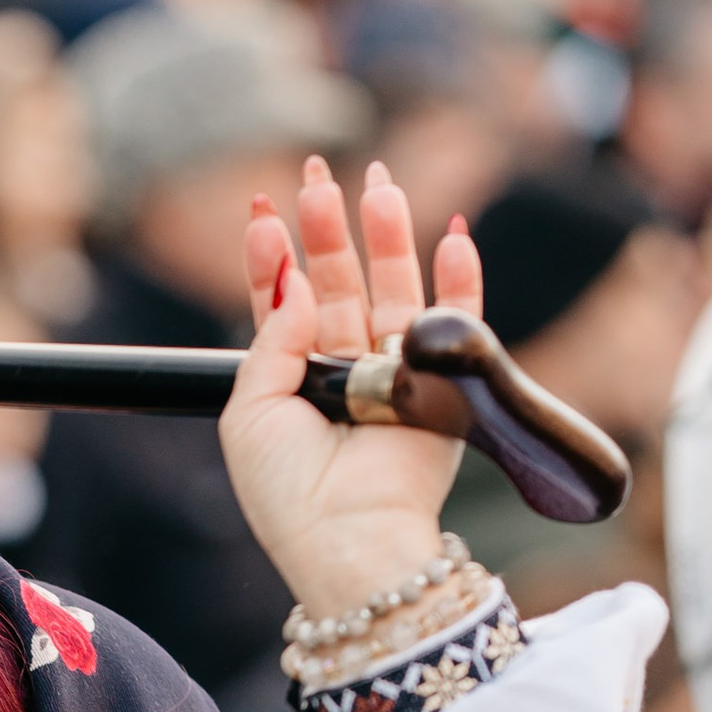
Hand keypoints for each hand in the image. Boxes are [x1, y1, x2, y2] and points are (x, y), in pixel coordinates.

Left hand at [220, 155, 484, 620]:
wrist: (350, 538)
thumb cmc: (288, 492)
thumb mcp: (249, 411)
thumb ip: (269, 339)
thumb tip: (295, 277)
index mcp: (295, 385)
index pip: (284, 305)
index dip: (274, 255)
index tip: (263, 208)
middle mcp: (346, 376)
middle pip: (339, 286)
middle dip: (329, 228)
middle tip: (317, 173)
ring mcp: (397, 379)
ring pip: (393, 292)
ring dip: (387, 236)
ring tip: (377, 182)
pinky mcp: (445, 388)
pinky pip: (459, 324)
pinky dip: (462, 279)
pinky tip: (454, 233)